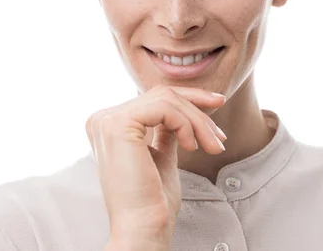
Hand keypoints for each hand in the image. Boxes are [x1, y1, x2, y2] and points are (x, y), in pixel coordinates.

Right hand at [86, 84, 227, 244]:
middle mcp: (102, 118)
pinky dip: (186, 125)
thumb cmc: (153, 200)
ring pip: (167, 100)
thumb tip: (185, 109)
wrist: (143, 227)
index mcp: (109, 125)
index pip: (155, 98)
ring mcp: (106, 120)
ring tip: (212, 146)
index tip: (218, 104)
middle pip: (162, 94)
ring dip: (198, 122)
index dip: (190, 99)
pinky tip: (191, 147)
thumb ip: (166, 130)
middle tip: (220, 135)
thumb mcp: (161, 154)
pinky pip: (164, 108)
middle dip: (198, 111)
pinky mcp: (117, 124)